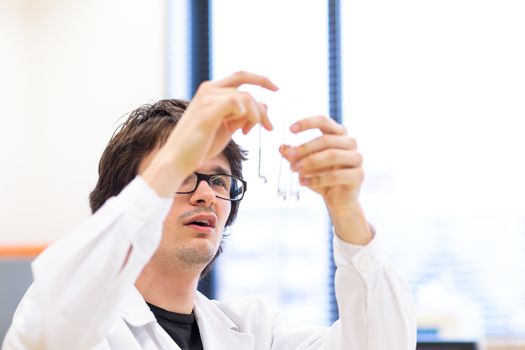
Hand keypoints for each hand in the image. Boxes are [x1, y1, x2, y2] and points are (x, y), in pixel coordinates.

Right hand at [143, 71, 277, 196]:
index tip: (277, 89)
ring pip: (245, 98)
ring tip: (247, 133)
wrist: (179, 159)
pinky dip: (246, 116)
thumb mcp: (228, 127)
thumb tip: (264, 106)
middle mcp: (208, 90)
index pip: (241, 77)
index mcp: (212, 91)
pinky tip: (242, 131)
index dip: (261, 80)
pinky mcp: (208, 109)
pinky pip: (236, 103)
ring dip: (255, 116)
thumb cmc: (201, 145)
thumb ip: (243, 116)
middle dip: (261, 107)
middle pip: (246, 87)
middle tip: (269, 126)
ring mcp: (207, 98)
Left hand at [280, 115, 370, 244]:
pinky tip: (303, 182)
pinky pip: (336, 175)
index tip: (290, 129)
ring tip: (294, 170)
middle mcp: (350, 143)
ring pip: (333, 155)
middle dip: (305, 148)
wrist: (338, 200)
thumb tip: (282, 148)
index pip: (324, 122)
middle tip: (289, 157)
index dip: (307, 123)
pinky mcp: (358, 175)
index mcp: (338, 134)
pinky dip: (317, 179)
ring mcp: (357, 158)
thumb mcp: (305, 165)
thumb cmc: (322, 178)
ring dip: (310, 162)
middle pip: (327, 140)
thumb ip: (295, 156)